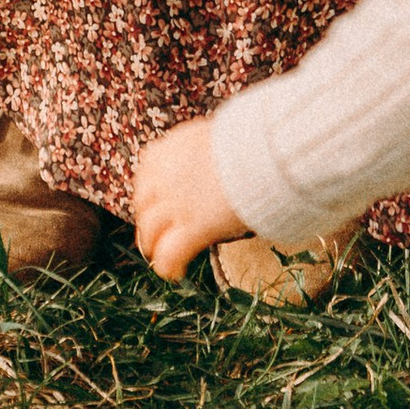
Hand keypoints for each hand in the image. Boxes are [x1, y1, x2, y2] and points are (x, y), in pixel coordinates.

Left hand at [133, 116, 247, 277]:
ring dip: (153, 246)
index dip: (152, 190)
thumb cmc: (255, 141)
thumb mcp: (221, 135)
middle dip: (147, 221)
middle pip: (144, 203)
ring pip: (150, 231)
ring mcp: (176, 203)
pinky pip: (170, 254)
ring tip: (161, 257)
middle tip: (155, 234)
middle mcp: (165, 175)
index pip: (148, 170)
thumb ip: (209, 148)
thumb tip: (223, 152)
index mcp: (171, 148)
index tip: (158, 201)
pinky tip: (175, 273)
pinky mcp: (194, 227)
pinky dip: (169, 266)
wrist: (266, 153)